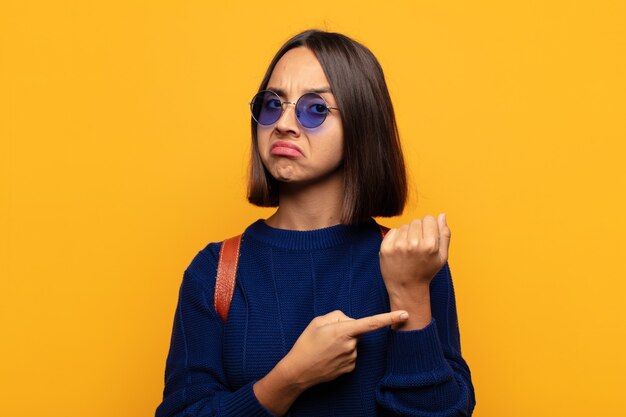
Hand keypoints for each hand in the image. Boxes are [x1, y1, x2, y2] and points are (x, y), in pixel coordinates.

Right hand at [280, 310, 408, 388]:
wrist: (298, 371)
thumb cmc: (306, 344)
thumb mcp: (318, 321)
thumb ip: (337, 316)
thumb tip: (350, 321)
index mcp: (343, 331)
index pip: (371, 322)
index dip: (389, 318)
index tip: (405, 314)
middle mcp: (351, 345)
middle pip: (355, 330)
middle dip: (345, 329)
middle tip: (326, 336)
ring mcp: (352, 358)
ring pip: (352, 343)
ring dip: (342, 342)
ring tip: (324, 348)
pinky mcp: (350, 368)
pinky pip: (350, 354)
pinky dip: (341, 353)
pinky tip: (329, 357)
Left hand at [379, 214, 450, 328]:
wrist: (406, 288)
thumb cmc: (426, 271)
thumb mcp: (442, 256)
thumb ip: (444, 234)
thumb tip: (442, 215)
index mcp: (430, 245)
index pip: (429, 219)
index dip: (429, 228)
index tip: (427, 238)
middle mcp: (413, 244)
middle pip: (416, 221)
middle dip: (418, 230)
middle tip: (417, 246)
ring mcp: (398, 246)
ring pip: (404, 226)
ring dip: (407, 234)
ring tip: (408, 250)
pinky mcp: (386, 248)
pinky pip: (393, 231)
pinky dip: (396, 237)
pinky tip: (399, 250)